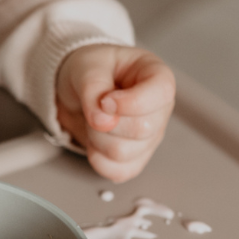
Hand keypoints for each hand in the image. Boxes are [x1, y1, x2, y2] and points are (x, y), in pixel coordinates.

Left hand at [55, 45, 175, 182]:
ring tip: (94, 121)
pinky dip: (98, 159)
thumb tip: (103, 120)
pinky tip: (95, 141)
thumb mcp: (87, 67)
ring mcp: (150, 138)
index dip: (132, 102)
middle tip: (94, 107)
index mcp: (156, 76)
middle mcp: (159, 109)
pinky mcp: (136, 159)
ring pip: (125, 153)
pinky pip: (119, 171)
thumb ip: (93, 88)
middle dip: (106, 122)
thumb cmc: (90, 71)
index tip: (105, 100)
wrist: (76, 92)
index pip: (161, 93)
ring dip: (97, 139)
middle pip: (142, 129)